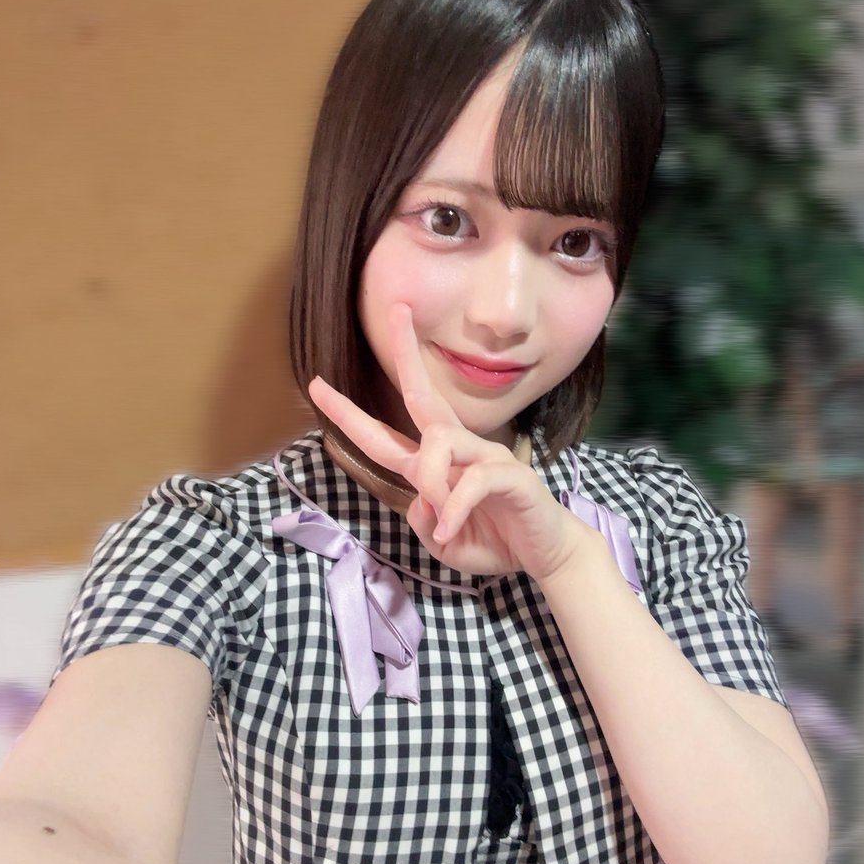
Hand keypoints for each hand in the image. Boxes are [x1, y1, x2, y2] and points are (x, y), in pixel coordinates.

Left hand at [307, 304, 584, 579]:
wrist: (547, 554)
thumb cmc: (497, 542)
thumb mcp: (443, 544)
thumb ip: (422, 522)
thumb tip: (418, 499)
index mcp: (435, 466)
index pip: (384, 435)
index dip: (348, 413)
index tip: (316, 386)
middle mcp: (458, 451)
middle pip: (422, 395)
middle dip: (405, 353)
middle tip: (396, 309)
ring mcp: (486, 457)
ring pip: (439, 442)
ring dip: (428, 479)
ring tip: (441, 524)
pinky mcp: (510, 474)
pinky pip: (470, 481)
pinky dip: (454, 509)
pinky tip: (450, 532)